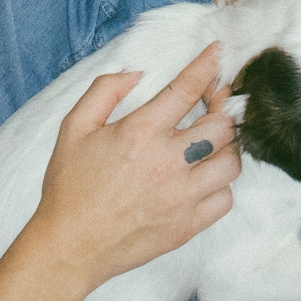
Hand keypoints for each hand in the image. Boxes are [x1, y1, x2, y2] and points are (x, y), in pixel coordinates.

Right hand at [31, 45, 240, 292]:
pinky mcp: (187, 226)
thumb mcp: (74, 127)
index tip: (218, 52)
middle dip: (225, 103)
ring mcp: (182, 197)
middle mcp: (168, 163)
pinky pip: (225, 199)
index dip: (208, 65)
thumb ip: (104, 90)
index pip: (187, 88)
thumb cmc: (70, 186)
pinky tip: (206, 176)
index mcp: (140, 133)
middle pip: (222, 124)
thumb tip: (136, 72)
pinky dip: (221, 184)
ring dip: (228, 144)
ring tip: (215, 137)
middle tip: (218, 97)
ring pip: (231, 162)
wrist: (69, 247)